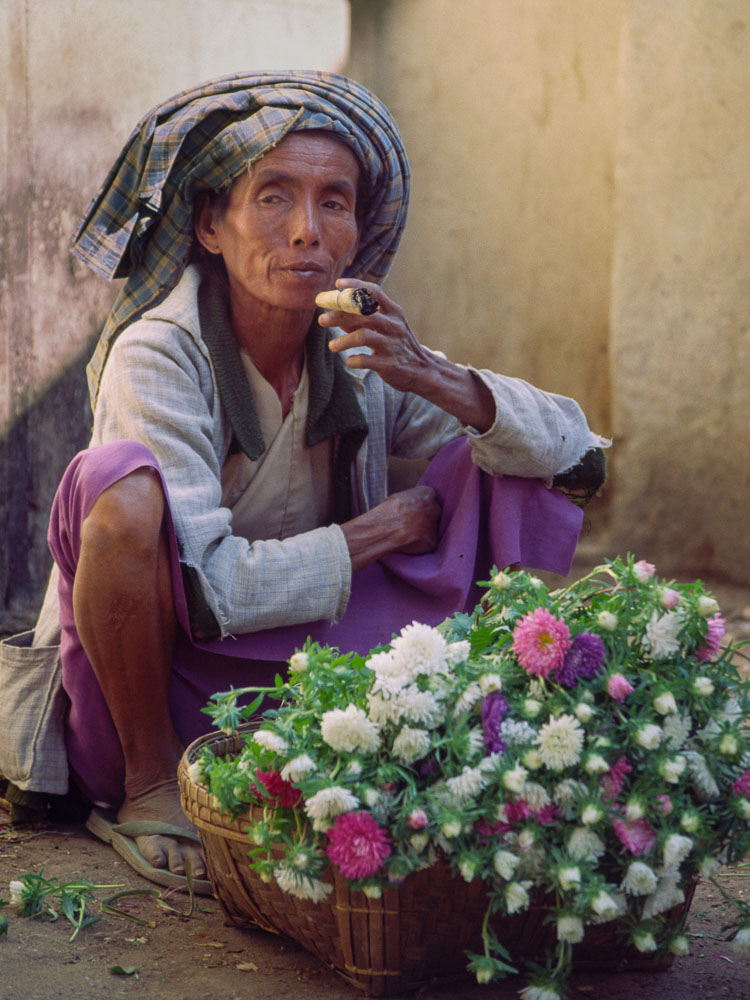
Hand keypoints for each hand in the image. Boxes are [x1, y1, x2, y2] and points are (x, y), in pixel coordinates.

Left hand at [320, 279, 432, 394]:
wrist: (422, 371)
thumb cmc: (398, 346)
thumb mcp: (386, 328)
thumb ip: (362, 321)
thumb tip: (336, 314)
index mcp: (394, 313)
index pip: (374, 292)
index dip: (355, 286)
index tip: (338, 284)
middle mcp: (394, 326)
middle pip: (364, 314)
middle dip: (340, 315)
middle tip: (322, 320)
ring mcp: (393, 345)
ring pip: (363, 336)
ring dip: (343, 341)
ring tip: (332, 346)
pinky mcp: (390, 364)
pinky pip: (366, 360)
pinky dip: (354, 360)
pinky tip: (350, 361)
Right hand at [340, 485, 441, 572]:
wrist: (383, 530)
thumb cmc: (387, 513)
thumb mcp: (399, 497)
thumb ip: (412, 499)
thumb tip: (413, 504)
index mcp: (427, 494)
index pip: (429, 496)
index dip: (420, 504)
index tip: (413, 509)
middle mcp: (434, 508)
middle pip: (433, 512)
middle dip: (425, 516)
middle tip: (411, 522)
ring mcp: (434, 526)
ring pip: (431, 528)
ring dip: (423, 530)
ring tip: (407, 533)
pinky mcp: (431, 542)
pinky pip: (428, 542)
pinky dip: (420, 544)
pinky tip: (408, 542)